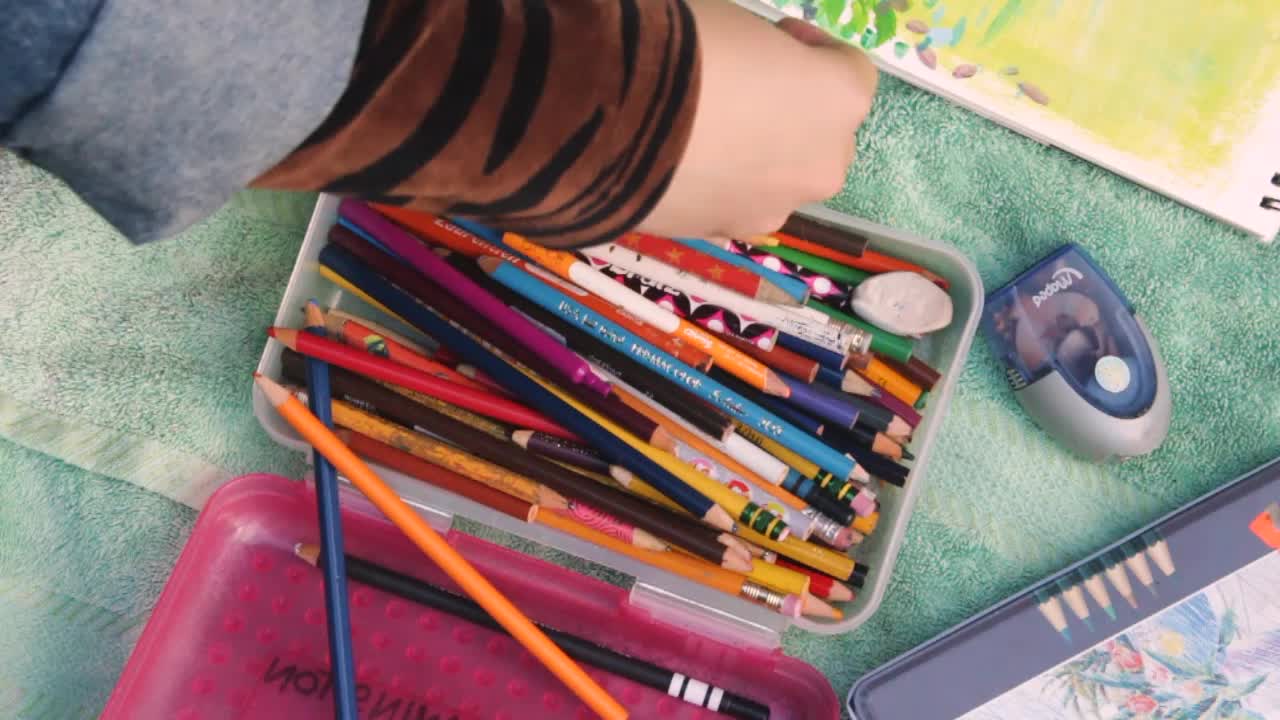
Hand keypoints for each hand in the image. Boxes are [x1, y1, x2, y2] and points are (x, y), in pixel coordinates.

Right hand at [636, 0, 877, 240]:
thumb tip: (752, 66)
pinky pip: (737, 203)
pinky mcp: (725, 234)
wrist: (609, 119)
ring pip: (780, 180)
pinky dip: (719, 186)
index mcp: (840, 99)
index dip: (813, 52)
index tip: (778, 41)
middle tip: (743, 93)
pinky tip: (678, 162)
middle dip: (794, 116)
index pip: (852, 72)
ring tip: (703, 134)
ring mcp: (775, 208)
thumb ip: (763, 52)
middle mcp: (823, 163)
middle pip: (823, 138)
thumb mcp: (735, 21)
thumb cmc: (684, 47)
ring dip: (758, 158)